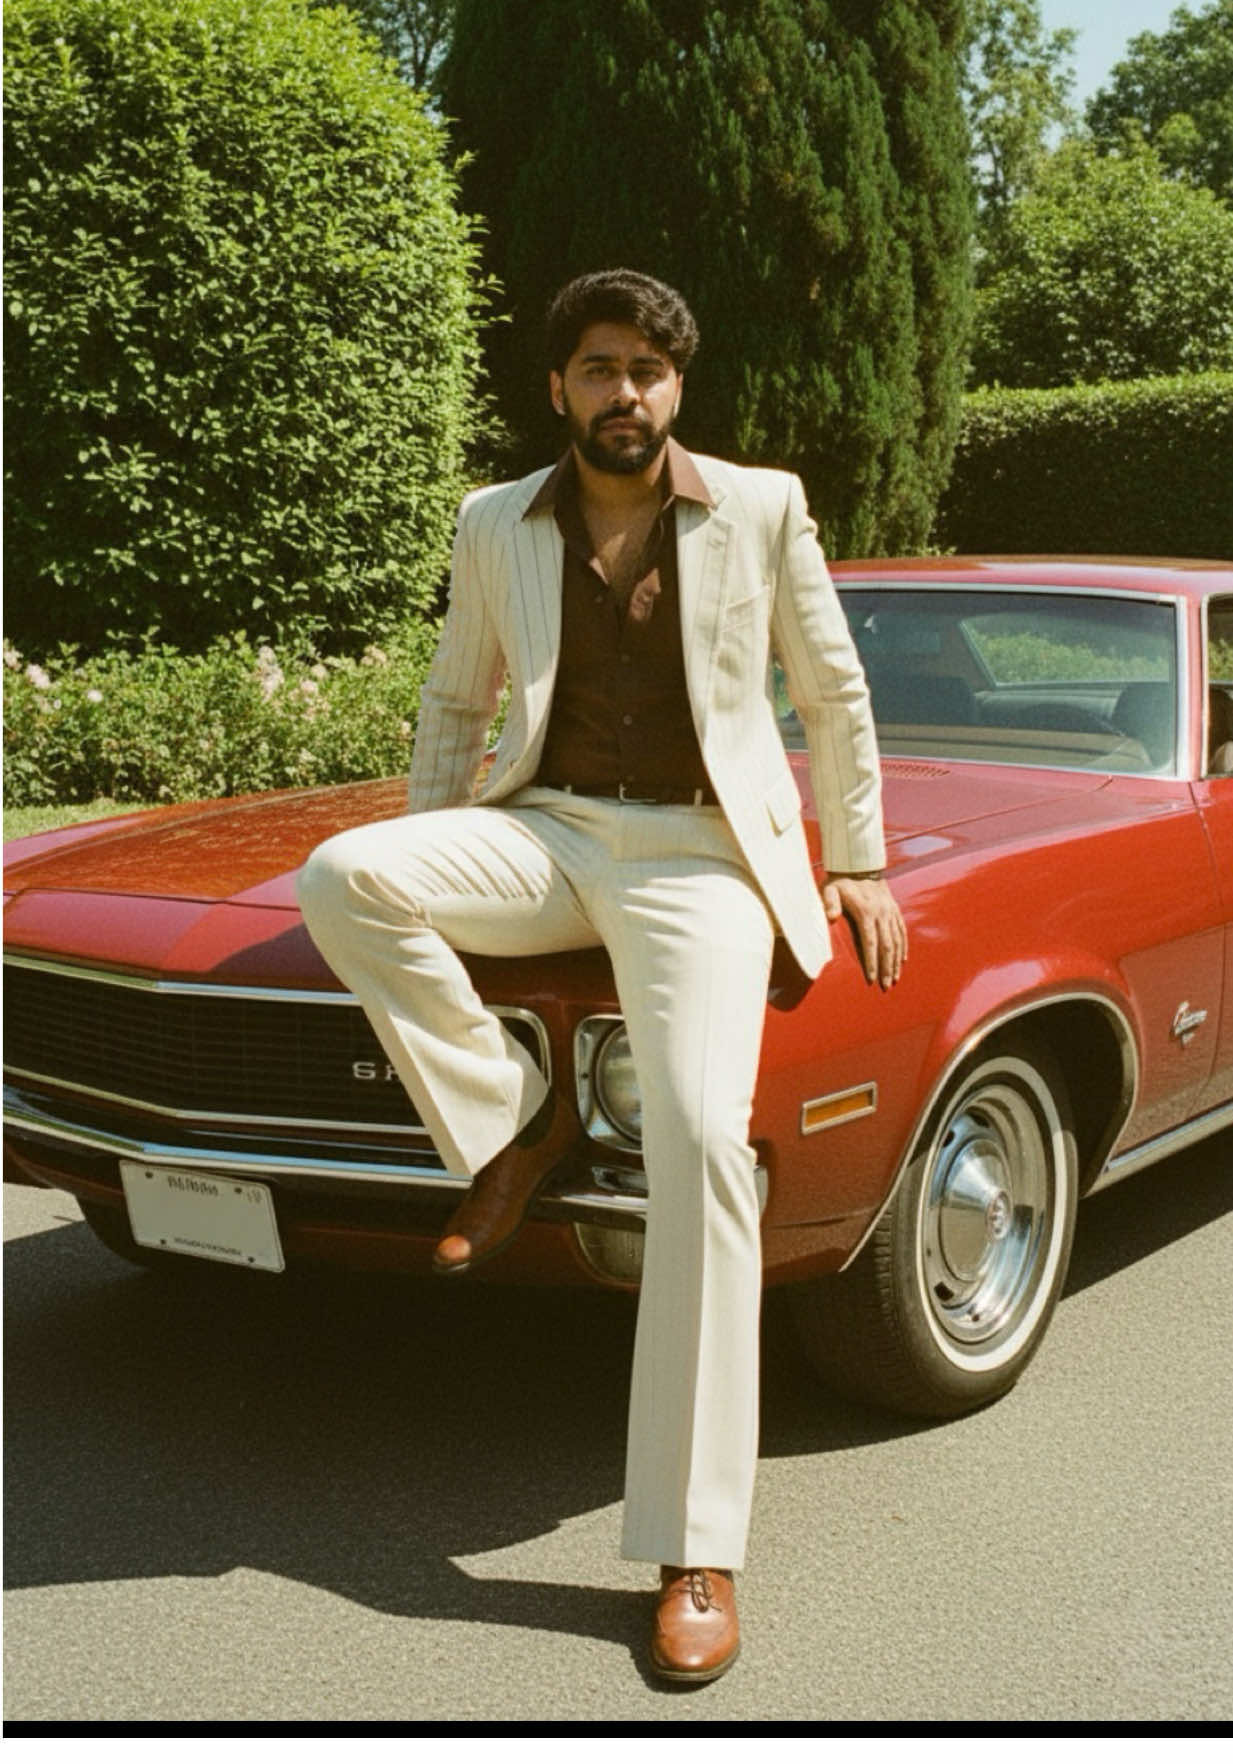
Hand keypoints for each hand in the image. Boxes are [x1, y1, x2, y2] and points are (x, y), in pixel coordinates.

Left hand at [822, 875, 906, 989]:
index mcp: (866, 912)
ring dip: (896, 962)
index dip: (872, 962)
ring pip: (897, 941)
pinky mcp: (894, 910)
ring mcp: (890, 912)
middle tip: (885, 986)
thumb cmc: (840, 881)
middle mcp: (882, 913)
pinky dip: (903, 947)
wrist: (859, 864)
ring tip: (894, 979)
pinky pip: (901, 931)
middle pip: (887, 946)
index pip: (870, 942)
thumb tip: (830, 917)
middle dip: (886, 968)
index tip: (871, 979)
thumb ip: (829, 903)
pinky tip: (902, 960)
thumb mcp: (830, 889)